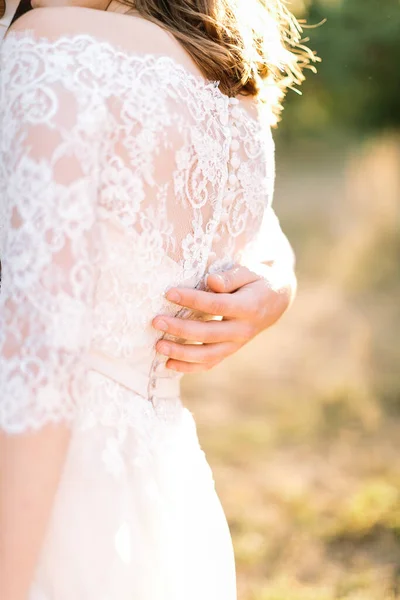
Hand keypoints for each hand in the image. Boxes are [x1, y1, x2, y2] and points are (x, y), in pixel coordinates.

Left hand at [152, 264, 295, 372]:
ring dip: (181, 352)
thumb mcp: (249, 272)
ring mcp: (236, 344)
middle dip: (180, 329)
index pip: (216, 305)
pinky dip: (189, 367)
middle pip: (208, 333)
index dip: (192, 300)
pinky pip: (209, 363)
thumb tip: (211, 281)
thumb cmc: (257, 281)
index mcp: (248, 307)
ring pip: (207, 355)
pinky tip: (168, 364)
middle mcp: (242, 330)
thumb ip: (231, 277)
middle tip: (157, 321)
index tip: (169, 293)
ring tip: (158, 346)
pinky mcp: (229, 351)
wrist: (275, 301)